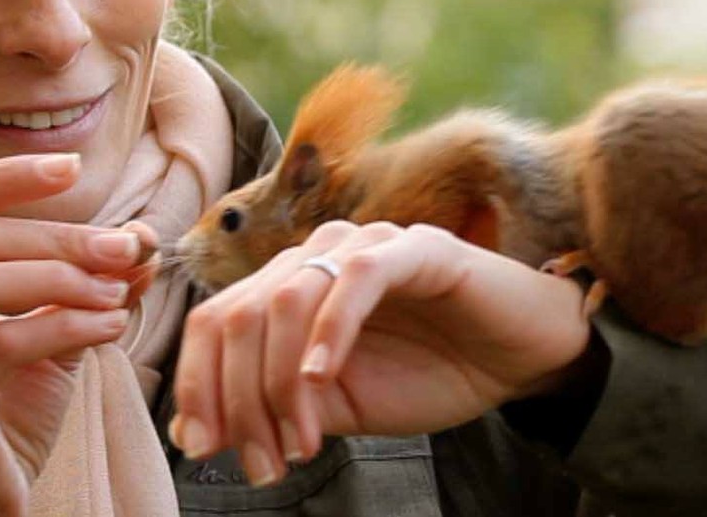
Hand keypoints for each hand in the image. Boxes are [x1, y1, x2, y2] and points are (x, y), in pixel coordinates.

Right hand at [0, 153, 154, 516]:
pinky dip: (66, 324)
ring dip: (63, 276)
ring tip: (116, 293)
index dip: (4, 175)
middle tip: (126, 248)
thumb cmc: (10, 417)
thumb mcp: (51, 336)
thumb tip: (139, 241)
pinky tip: (107, 327)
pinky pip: (1, 344)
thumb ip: (84, 287)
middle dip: (60, 234)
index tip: (69, 166)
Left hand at [168, 220, 591, 486]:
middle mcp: (315, 256)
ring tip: (304, 439)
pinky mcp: (416, 249)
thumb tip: (187, 431)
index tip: (206, 450)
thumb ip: (269, 407)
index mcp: (289, 287)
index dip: (198, 387)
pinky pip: (356, 279)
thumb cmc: (431, 371)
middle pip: (238, 315)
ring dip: (282, 382)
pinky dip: (330, 331)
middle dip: (240, 398)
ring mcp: (364, 246)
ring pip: (286, 299)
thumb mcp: (337, 405)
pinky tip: (324, 379)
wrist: (519, 358)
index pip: (213, 323)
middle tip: (264, 461)